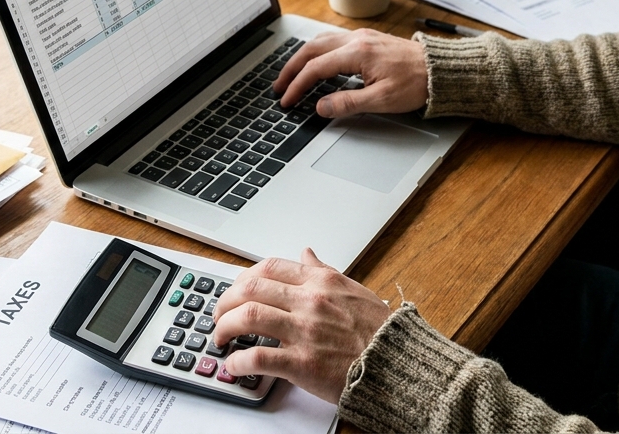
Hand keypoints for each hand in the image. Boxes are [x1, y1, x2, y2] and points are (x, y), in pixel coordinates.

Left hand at [212, 248, 390, 402]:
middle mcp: (310, 301)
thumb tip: (307, 253)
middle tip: (219, 315)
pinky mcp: (302, 363)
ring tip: (220, 338)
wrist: (398, 364)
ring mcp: (304, 331)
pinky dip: (239, 361)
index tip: (236, 291)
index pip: (269, 267)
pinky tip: (234, 365)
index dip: (243, 278)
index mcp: (321, 281)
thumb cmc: (380, 332)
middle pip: (250, 289)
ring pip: (248, 317)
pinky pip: (258, 357)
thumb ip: (324, 271)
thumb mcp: (353, 290)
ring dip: (224, 327)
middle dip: (225, 301)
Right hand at [274, 29, 427, 116]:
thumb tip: (321, 107)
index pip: (315, 68)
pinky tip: (316, 62)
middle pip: (311, 49)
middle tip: (280, 86)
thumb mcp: (381, 100)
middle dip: (291, 68)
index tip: (287, 100)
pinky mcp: (368, 39)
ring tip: (292, 74)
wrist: (440, 70)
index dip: (297, 86)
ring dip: (303, 57)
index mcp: (357, 53)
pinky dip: (317, 51)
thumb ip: (347, 103)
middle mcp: (356, 39)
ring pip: (321, 41)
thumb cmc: (416, 83)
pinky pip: (333, 40)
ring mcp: (362, 37)